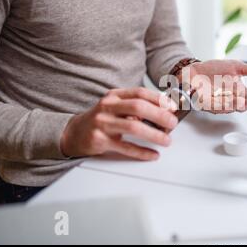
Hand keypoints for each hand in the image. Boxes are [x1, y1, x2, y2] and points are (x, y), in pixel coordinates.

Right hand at [60, 88, 177, 160]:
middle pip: (138, 107)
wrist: (74, 133)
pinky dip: (142, 152)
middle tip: (172, 124)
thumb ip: (136, 106)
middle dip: (159, 115)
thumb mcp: (116, 107)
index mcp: (114, 96)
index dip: (159, 99)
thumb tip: (164, 111)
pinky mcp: (100, 141)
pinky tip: (152, 154)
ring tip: (166, 141)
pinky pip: (125, 147)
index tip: (172, 107)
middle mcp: (107, 107)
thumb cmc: (101, 120)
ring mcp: (102, 123)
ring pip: (133, 127)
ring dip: (154, 135)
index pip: (139, 93)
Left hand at [179, 60, 246, 113]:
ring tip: (240, 101)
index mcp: (236, 94)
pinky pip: (210, 106)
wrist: (195, 70)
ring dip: (232, 105)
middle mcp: (226, 101)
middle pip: (236, 106)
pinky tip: (222, 102)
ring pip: (225, 108)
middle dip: (243, 104)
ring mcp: (214, 103)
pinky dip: (216, 104)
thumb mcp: (236, 66)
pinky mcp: (202, 103)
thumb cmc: (214, 71)